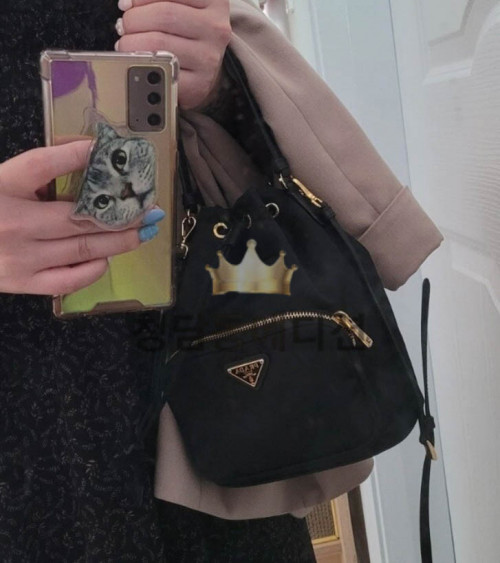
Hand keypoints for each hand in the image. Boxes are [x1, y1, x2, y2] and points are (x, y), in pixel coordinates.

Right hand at [0, 142, 159, 294]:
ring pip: (84, 247)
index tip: (110, 149)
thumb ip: (34, 175)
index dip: (80, 154)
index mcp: (1, 186)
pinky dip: (93, 268)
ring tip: (144, 231)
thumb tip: (87, 165)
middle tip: (150, 207)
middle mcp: (13, 222)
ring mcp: (20, 257)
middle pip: (80, 216)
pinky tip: (106, 257)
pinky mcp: (22, 283)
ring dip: (121, 239)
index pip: (44, 164)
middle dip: (122, 212)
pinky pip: (70, 279)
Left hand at [115, 0, 231, 109]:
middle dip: (133, 20)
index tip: (127, 5)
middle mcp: (216, 27)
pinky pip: (161, 70)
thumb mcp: (179, 4)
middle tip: (125, 27)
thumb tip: (127, 4)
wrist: (201, 68)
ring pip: (158, 43)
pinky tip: (139, 61)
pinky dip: (141, 65)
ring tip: (128, 43)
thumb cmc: (184, 31)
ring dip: (131, 43)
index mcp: (213, 0)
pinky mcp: (199, 83)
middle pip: (163, 15)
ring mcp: (209, 57)